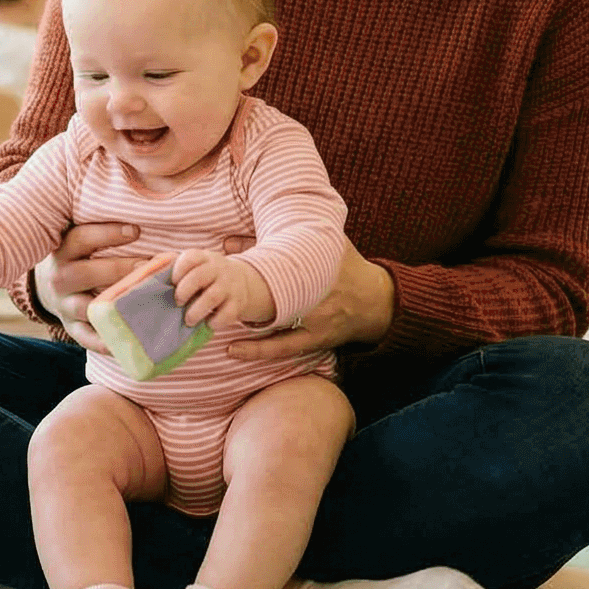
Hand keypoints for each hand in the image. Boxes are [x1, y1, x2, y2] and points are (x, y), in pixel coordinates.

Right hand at [37, 221, 139, 351]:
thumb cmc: (78, 257)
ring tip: (145, 304)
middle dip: (119, 269)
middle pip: (84, 273)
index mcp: (62, 251)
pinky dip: (106, 342)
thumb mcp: (78, 240)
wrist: (49, 288)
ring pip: (87, 307)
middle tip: (149, 267)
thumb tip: (142, 216)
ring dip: (115, 306)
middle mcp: (59, 278)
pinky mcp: (70, 327)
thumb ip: (101, 230)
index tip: (136, 231)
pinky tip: (129, 341)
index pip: (81, 238)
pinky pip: (86, 337)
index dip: (107, 234)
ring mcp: (63, 305)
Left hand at [171, 249, 272, 331]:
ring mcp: (229, 285)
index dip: (178, 271)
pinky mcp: (238, 303)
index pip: (190, 258)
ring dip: (196, 311)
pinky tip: (207, 323)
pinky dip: (214, 321)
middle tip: (177, 302)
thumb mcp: (195, 266)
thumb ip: (171, 268)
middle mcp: (218, 269)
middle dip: (183, 291)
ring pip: (212, 297)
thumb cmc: (207, 276)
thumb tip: (141, 272)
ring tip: (188, 320)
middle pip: (199, 277)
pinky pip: (227, 314)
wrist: (243, 281)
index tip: (172, 283)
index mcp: (204, 258)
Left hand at [225, 239, 394, 360]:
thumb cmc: (346, 266)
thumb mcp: (324, 244)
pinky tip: (233, 350)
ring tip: (214, 322)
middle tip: (211, 295)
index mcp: (317, 266)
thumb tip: (231, 240)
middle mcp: (315, 294)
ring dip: (244, 324)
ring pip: (273, 325)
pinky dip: (257, 350)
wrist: (378, 300)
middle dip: (241, 296)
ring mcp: (316, 320)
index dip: (250, 265)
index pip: (280, 263)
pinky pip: (283, 347)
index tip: (222, 263)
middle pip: (271, 295)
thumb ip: (282, 238)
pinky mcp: (316, 340)